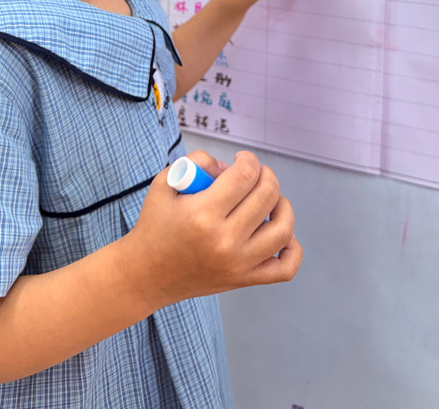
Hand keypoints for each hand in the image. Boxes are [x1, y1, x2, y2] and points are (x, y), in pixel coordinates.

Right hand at [126, 150, 301, 303]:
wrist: (145, 275)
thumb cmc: (154, 226)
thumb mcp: (165, 182)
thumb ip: (196, 162)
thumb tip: (228, 166)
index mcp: (203, 214)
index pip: (245, 175)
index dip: (248, 159)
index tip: (241, 159)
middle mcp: (225, 241)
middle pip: (267, 196)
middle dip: (265, 175)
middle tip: (253, 174)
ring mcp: (238, 264)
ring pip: (283, 229)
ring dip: (282, 206)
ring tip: (268, 200)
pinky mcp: (244, 280)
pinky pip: (285, 269)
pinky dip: (292, 249)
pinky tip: (278, 232)